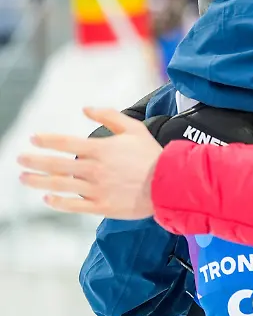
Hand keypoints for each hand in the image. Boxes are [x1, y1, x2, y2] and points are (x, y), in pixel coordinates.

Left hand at [17, 107, 163, 218]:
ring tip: (24, 178)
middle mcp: (94, 169)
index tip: (33, 139)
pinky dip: (57, 202)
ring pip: (60, 185)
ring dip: (38, 181)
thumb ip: (109, 115)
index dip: (46, 140)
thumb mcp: (135, 128)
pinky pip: (73, 206)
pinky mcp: (101, 206)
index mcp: (101, 149)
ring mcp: (96, 189)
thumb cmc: (152, 155)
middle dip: (34, 161)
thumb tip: (85, 109)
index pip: (65, 142)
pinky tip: (47, 197)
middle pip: (56, 165)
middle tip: (20, 159)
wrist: (169, 183)